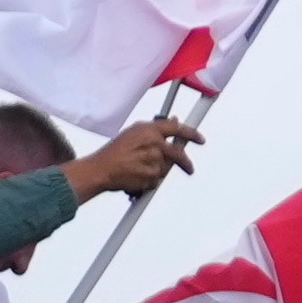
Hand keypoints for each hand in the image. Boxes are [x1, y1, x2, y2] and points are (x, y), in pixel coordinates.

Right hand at [70, 118, 197, 199]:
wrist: (101, 170)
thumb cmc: (114, 153)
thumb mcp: (133, 134)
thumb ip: (155, 129)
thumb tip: (175, 121)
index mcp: (149, 129)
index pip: (177, 128)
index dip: (192, 133)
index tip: (200, 139)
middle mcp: (154, 143)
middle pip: (178, 153)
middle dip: (185, 163)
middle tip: (189, 169)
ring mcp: (154, 160)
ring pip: (166, 169)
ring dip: (158, 172)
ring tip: (140, 170)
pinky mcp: (151, 176)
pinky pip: (157, 180)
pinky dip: (150, 181)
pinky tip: (136, 177)